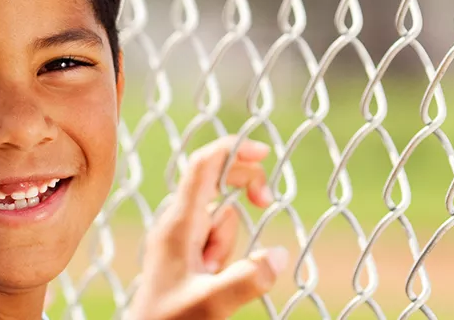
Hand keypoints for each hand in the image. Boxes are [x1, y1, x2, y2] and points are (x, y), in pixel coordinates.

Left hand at [125, 136, 286, 319]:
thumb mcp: (211, 303)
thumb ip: (247, 280)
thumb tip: (277, 254)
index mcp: (177, 224)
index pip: (203, 166)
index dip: (233, 150)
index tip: (264, 151)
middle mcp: (176, 224)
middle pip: (216, 180)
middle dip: (245, 185)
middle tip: (267, 203)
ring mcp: (180, 238)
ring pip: (221, 216)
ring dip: (230, 239)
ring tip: (213, 273)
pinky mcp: (185, 254)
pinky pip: (215, 239)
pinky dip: (224, 252)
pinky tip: (213, 276)